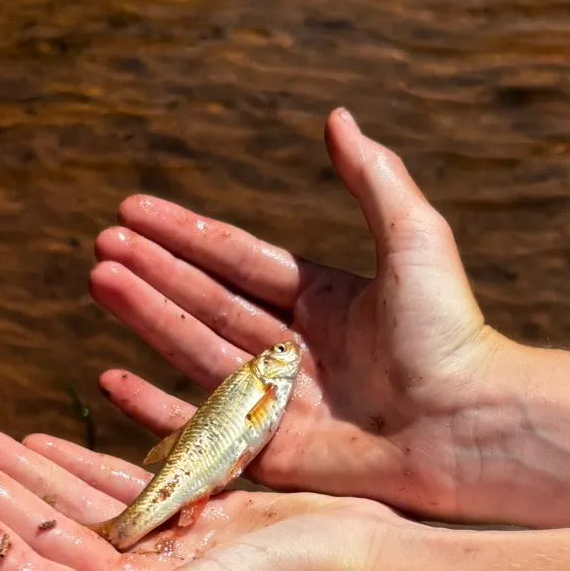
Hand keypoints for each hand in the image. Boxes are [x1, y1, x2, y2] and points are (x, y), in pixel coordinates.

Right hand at [89, 108, 511, 521]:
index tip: (133, 209)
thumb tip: (337, 116)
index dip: (186, 236)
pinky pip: (203, 428)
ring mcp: (281, 403)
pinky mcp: (274, 455)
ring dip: (145, 317)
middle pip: (207, 303)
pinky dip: (154, 408)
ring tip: (99, 280)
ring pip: (196, 351)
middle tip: (99, 245)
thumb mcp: (413, 239)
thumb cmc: (451, 333)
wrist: (470, 425)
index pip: (238, 262)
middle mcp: (296, 349)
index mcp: (325, 300)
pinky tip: (111, 376)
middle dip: (153, 273)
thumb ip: (373, 179)